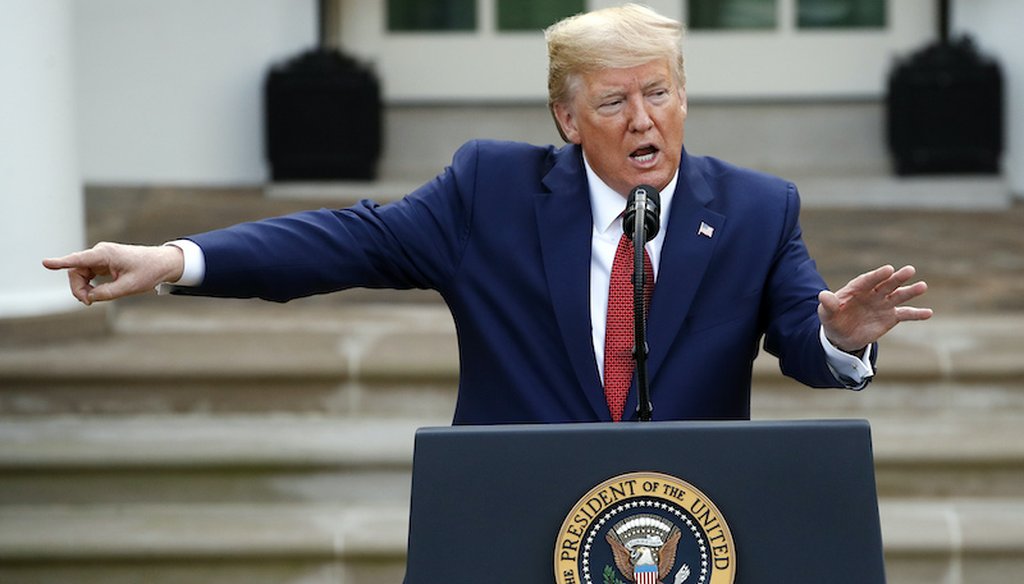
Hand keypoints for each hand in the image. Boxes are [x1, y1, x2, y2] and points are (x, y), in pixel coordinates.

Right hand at [42, 242, 184, 304]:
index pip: (78, 259)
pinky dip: (88, 285)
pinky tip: (94, 294)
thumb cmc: (148, 272)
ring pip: (80, 274)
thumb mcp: (128, 287)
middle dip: (78, 288)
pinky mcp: (103, 262)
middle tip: (88, 302)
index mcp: (105, 254)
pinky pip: (88, 274)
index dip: (61, 262)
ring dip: (83, 288)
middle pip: (76, 271)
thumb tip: (88, 297)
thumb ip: (106, 294)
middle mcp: (100, 253)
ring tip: (93, 299)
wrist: (162, 263)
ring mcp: (100, 257)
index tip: (45, 263)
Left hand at [818, 264, 932, 351]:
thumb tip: (822, 295)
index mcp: (857, 289)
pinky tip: (928, 313)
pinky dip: (916, 314)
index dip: (877, 275)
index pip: (868, 280)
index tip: (888, 270)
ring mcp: (883, 304)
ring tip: (923, 286)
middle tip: (910, 270)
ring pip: (898, 296)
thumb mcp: (826, 314)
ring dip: (910, 291)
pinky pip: (905, 314)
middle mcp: (873, 293)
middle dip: (897, 278)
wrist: (841, 335)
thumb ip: (827, 304)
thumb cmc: (833, 320)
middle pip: (886, 284)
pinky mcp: (890, 317)